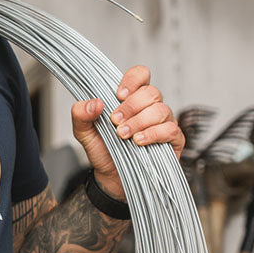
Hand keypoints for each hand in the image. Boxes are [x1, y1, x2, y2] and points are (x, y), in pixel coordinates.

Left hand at [70, 64, 184, 199]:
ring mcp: (163, 122)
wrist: (111, 178)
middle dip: (131, 107)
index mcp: (131, 98)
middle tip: (115, 122)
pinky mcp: (173, 140)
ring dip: (139, 122)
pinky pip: (170, 129)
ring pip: (161, 110)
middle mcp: (150, 107)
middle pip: (151, 92)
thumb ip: (81, 114)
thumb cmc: (103, 150)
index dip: (132, 80)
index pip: (141, 75)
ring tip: (123, 135)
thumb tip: (95, 103)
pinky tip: (139, 142)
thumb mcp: (84, 132)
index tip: (118, 95)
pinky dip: (153, 134)